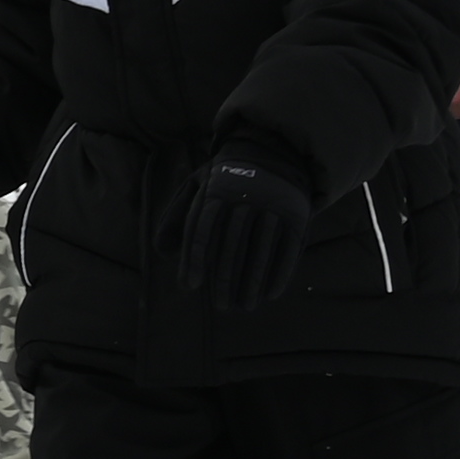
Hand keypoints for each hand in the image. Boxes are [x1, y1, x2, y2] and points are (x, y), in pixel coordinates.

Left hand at [172, 139, 320, 312]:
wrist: (273, 152)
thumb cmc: (225, 180)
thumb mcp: (196, 187)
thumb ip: (177, 216)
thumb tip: (162, 251)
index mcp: (216, 190)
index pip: (200, 229)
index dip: (193, 259)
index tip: (190, 286)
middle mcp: (244, 198)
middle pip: (231, 246)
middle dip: (224, 279)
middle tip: (220, 305)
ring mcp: (273, 205)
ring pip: (260, 251)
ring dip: (251, 283)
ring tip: (244, 306)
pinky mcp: (296, 214)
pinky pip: (288, 249)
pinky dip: (279, 273)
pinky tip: (270, 294)